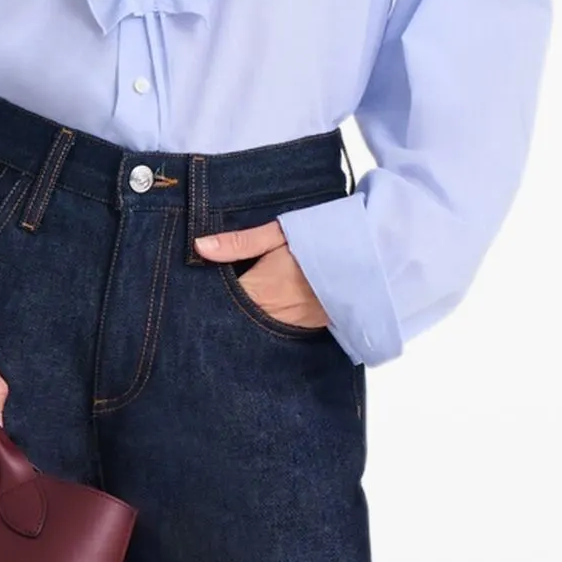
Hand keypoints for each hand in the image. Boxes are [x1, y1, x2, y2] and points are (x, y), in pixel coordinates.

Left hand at [191, 219, 330, 329]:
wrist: (363, 262)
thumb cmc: (321, 242)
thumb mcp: (279, 234)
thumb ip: (240, 242)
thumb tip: (200, 247)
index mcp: (260, 288)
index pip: (221, 298)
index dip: (209, 290)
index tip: (199, 283)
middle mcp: (271, 312)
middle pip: (235, 314)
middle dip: (225, 305)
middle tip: (217, 292)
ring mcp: (288, 324)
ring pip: (253, 323)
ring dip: (245, 312)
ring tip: (243, 297)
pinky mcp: (303, 327)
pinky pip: (274, 327)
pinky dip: (266, 317)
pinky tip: (266, 305)